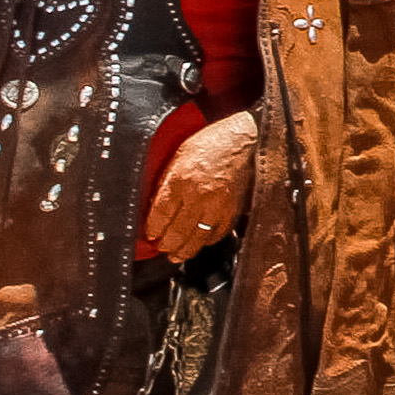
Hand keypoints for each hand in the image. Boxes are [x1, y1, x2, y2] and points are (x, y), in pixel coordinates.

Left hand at [145, 110, 256, 259]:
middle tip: (160, 247)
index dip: (152, 229)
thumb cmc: (211, 142)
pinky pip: (217, 233)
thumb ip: (167, 181)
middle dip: (165, 244)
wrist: (244, 138)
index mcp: (181, 180)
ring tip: (175, 255)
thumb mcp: (179, 155)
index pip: (160, 215)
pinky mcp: (232, 209)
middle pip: (177, 232)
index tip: (149, 234)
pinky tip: (200, 241)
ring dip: (184, 250)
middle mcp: (199, 196)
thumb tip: (155, 204)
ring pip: (197, 238)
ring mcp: (217, 205)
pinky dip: (207, 241)